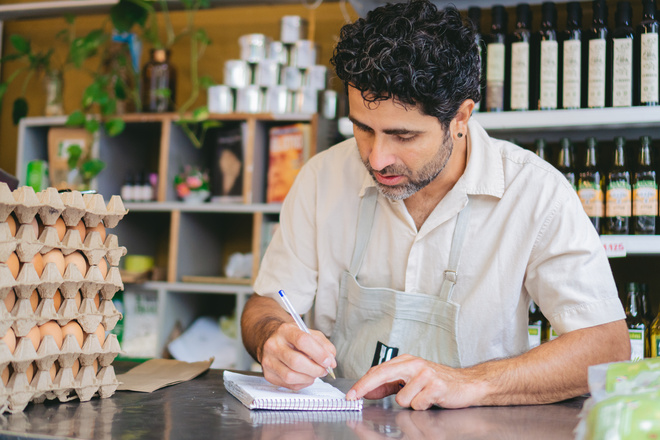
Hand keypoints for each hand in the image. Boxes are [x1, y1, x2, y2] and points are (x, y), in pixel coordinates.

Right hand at [260, 322, 336, 390]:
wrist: (271, 340)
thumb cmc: (292, 337)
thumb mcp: (309, 333)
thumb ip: (323, 345)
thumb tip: (331, 361)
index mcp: (286, 330)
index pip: (302, 341)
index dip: (318, 353)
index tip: (328, 361)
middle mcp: (274, 345)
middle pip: (296, 361)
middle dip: (315, 369)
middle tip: (324, 370)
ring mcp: (269, 360)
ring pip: (291, 376)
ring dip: (309, 378)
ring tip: (314, 373)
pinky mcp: (268, 374)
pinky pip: (288, 384)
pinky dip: (302, 383)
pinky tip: (305, 377)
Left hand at [345, 354, 484, 409]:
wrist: (467, 384)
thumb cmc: (437, 382)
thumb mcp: (411, 380)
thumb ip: (390, 385)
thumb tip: (368, 391)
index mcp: (406, 361)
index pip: (379, 370)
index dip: (363, 383)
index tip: (351, 394)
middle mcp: (414, 364)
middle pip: (382, 374)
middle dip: (365, 387)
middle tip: (353, 398)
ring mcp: (425, 374)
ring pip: (401, 398)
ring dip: (410, 403)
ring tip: (422, 398)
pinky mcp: (436, 385)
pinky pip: (417, 404)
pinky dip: (422, 406)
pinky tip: (431, 400)